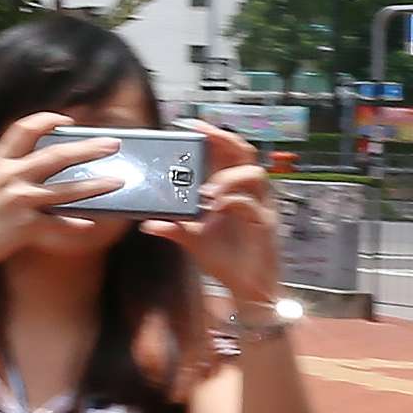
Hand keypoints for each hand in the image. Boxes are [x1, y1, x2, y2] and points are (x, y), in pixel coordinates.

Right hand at [0, 115, 115, 271]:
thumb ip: (11, 164)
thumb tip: (43, 154)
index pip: (24, 129)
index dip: (47, 120)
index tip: (68, 119)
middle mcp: (10, 177)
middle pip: (55, 156)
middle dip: (87, 148)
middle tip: (112, 144)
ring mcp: (18, 202)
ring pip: (64, 191)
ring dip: (93, 186)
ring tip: (116, 181)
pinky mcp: (24, 227)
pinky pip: (56, 224)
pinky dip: (74, 224)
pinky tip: (90, 223)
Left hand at [162, 127, 280, 305]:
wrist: (246, 288)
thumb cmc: (224, 258)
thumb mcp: (193, 240)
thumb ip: (173, 227)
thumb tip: (146, 222)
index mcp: (232, 189)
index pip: (227, 152)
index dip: (214, 135)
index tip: (191, 125)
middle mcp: (249, 193)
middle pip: (245, 153)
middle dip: (224, 139)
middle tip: (202, 134)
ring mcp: (261, 207)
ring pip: (255, 175)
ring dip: (228, 177)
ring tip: (206, 191)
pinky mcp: (266, 225)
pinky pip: (253, 206)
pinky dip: (233, 202)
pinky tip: (216, 208)